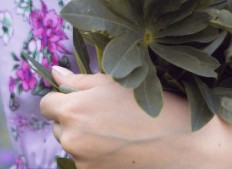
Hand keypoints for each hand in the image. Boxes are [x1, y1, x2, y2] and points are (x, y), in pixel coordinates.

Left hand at [39, 65, 195, 167]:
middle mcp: (72, 138)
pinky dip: (96, 155)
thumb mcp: (116, 83)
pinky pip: (84, 161)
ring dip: (84, 137)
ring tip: (117, 130)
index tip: (80, 98)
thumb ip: (80, 80)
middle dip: (73, 118)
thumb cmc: (152, 105)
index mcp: (74, 109)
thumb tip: (54, 73)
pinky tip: (120, 147)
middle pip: (58, 126)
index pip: (46, 104)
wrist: (184, 145)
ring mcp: (82, 162)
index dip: (62, 98)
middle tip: (105, 113)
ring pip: (71, 145)